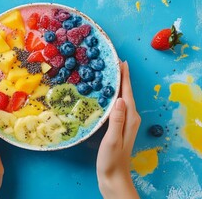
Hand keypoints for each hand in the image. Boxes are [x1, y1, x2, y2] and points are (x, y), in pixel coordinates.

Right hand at [96, 61, 140, 198]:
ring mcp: (125, 121)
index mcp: (130, 118)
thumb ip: (117, 120)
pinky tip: (106, 94)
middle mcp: (130, 117)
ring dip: (117, 85)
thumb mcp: (113, 139)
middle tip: (113, 63)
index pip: (127, 93)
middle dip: (122, 77)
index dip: (125, 77)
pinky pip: (117, 105)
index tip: (121, 62)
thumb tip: (120, 99)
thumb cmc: (111, 159)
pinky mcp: (119, 125)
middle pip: (126, 93)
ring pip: (122, 98)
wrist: (113, 176)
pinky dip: (113, 96)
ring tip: (110, 74)